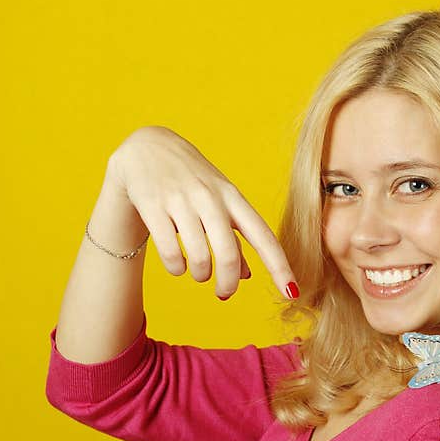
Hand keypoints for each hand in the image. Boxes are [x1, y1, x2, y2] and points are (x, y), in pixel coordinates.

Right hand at [105, 126, 298, 300]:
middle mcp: (210, 197)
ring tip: (198, 274)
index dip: (279, 266)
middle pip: (229, 254)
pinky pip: (170, 253)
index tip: (292, 292)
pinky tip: (177, 266)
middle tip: (224, 293)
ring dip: (200, 275)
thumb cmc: (191, 181)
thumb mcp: (219, 202)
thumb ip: (234, 238)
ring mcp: (181, 200)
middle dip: (228, 283)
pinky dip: (176, 269)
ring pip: (199, 257)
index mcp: (233, 197)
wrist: (147, 147)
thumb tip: (246, 276)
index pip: (263, 236)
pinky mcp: (153, 206)